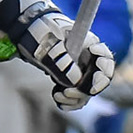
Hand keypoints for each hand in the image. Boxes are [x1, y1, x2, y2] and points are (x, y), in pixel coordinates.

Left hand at [0, 0, 114, 109]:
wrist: (25, 31)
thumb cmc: (40, 31)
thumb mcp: (49, 44)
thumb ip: (62, 61)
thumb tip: (75, 81)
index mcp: (89, 45)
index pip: (106, 61)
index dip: (103, 75)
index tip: (89, 86)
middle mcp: (87, 59)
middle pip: (99, 81)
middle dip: (86, 91)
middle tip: (68, 92)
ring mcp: (79, 70)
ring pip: (87, 92)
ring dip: (75, 98)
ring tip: (58, 95)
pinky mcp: (69, 80)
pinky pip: (76, 96)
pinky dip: (68, 101)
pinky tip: (57, 97)